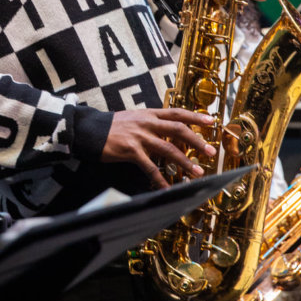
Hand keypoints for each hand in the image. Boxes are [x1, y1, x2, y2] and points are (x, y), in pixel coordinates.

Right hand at [102, 107, 216, 189]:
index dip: (195, 117)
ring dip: (185, 162)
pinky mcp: (131, 150)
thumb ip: (150, 122)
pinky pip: (150, 167)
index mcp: (149, 114)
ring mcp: (140, 137)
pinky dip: (160, 179)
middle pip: (179, 130)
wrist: (89, 129)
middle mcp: (147, 123)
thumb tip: (166, 130)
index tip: (211, 122)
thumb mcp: (133, 118)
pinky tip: (167, 188)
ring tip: (197, 172)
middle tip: (210, 152)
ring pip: (169, 149)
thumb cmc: (111, 126)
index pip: (177, 113)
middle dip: (197, 141)